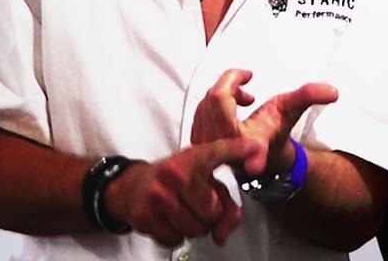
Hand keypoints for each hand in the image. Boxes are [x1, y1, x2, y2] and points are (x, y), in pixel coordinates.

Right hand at [103, 137, 262, 247]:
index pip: (219, 152)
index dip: (239, 150)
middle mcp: (175, 174)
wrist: (132, 186)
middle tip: (197, 203)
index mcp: (193, 158)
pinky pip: (175, 240)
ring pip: (195, 230)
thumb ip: (226, 199)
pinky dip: (176, 235)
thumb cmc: (175, 180)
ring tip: (184, 211)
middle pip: (212, 212)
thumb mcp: (203, 178)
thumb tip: (224, 232)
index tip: (254, 148)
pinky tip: (170, 219)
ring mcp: (158, 196)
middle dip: (209, 214)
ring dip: (194, 227)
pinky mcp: (145, 217)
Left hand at [191, 69, 338, 175]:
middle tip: (248, 85)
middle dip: (231, 84)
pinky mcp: (197, 141)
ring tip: (244, 96)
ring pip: (206, 103)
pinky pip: (200, 110)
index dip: (243, 146)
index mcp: (246, 141)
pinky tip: (232, 105)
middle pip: (215, 99)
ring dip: (225, 92)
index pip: (236, 133)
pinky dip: (215, 101)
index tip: (256, 168)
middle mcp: (224, 146)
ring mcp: (206, 144)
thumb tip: (333, 92)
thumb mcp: (292, 111)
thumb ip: (309, 97)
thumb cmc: (274, 131)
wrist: (260, 157)